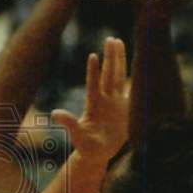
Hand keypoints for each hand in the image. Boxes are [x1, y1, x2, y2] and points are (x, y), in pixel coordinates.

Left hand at [52, 37, 128, 163]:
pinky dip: (135, 79)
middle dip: (111, 57)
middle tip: (110, 38)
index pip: (94, 84)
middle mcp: (105, 100)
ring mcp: (115, 102)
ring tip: (118, 42)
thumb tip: (54, 113)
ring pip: (118, 76)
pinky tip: (139, 66)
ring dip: (119, 60)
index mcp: (94, 105)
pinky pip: (131, 90)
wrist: (97, 153)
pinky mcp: (125, 109)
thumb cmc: (85, 146)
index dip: (93, 71)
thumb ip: (68, 123)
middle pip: (109, 74)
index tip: (93, 56)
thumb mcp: (77, 135)